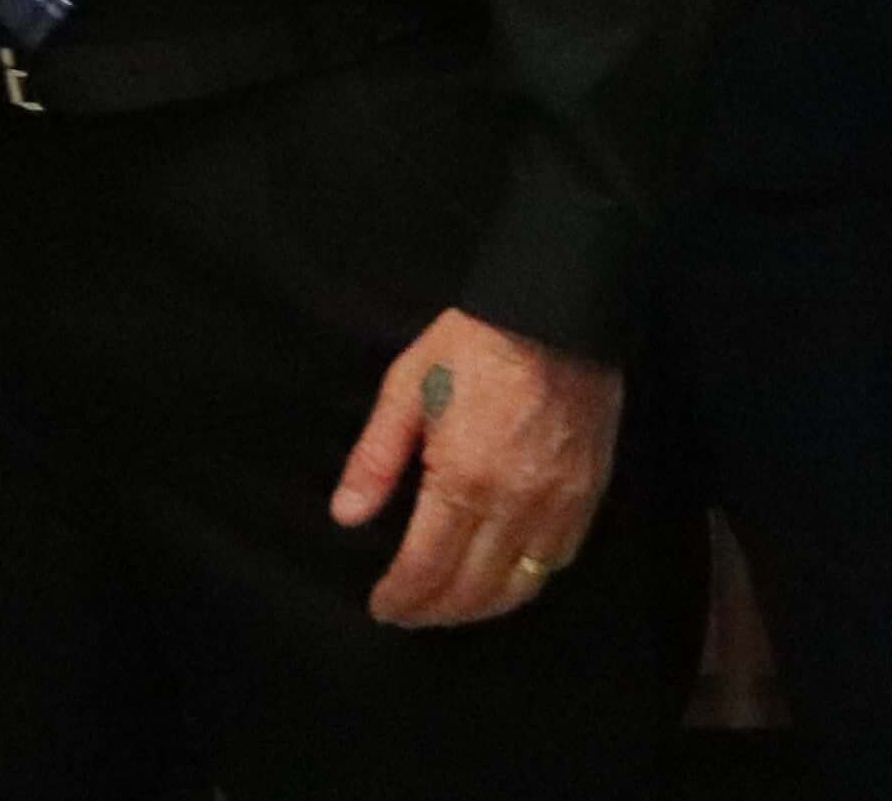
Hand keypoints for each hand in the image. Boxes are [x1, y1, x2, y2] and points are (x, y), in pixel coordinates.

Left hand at [329, 307, 620, 626]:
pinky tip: (499, 584)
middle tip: (407, 615)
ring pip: (518, 589)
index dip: (401, 595)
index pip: (427, 564)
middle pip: (473, 588)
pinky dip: (523, 586)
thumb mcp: (406, 388)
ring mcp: (558, 510)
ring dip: (478, 610)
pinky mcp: (587, 502)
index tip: (381, 606)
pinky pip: (554, 565)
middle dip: (435, 611)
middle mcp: (514, 507)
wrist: (556, 319)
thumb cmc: (469, 347)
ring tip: (445, 610)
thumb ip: (376, 458)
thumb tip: (346, 515)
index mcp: (463, 479)